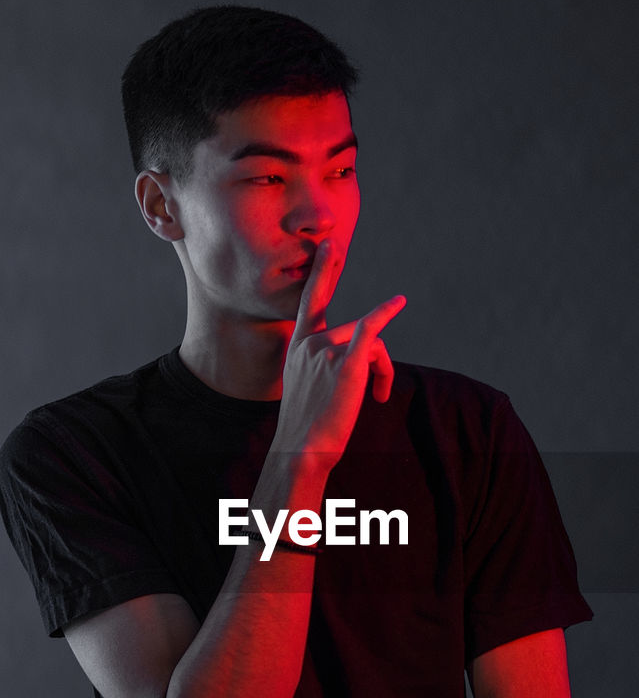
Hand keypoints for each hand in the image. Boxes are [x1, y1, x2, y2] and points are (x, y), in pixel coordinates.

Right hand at [275, 239, 404, 466]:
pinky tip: (398, 302)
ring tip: (378, 399)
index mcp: (298, 346)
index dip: (322, 273)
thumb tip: (358, 357)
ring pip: (372, 344)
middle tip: (377, 392)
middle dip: (374, 361)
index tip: (329, 248)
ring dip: (382, 371)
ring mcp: (327, 351)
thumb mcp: (309, 387)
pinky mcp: (346, 365)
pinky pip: (370, 331)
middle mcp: (311, 343)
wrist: (302, 449)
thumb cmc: (307, 426)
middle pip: (357, 331)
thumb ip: (323, 365)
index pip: (310, 301)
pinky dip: (385, 314)